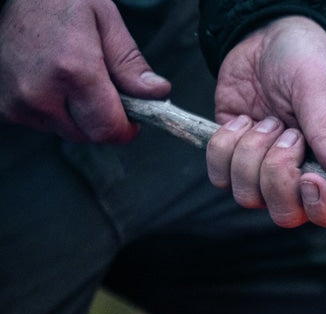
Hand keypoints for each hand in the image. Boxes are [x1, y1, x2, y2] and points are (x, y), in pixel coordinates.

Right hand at [0, 0, 169, 141]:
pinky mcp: (3, 106)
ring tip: (67, 76)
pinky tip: (46, 80)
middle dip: (101, 118)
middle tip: (97, 86)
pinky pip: (40, 123)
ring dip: (74, 114)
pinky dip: (50, 110)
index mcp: (73, 71)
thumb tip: (157, 93)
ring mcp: (16, 102)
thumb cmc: (60, 0)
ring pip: (65, 130)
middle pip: (88, 135)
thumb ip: (130, 63)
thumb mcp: (105, 21)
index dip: (125, 128)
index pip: (108, 130)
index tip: (131, 118)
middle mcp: (39, 92)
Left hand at [204, 16, 325, 228]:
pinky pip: (220, 176)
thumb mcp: (324, 86)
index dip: (324, 209)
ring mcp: (269, 172)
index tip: (310, 178)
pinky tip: (242, 120)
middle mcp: (307, 177)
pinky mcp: (236, 160)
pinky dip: (224, 146)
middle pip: (288, 214)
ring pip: (249, 197)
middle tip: (285, 131)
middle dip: (277, 175)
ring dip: (250, 154)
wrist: (266, 37)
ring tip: (266, 120)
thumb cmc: (308, 59)